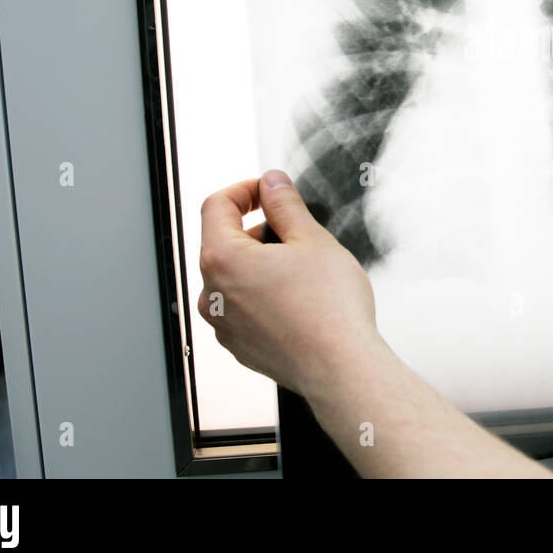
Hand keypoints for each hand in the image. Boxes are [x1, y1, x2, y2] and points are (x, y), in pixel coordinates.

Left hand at [197, 170, 380, 395]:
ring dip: (258, 262)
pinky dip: (262, 294)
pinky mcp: (240, 345)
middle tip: (293, 227)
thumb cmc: (329, 311)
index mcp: (222, 260)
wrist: (340, 368)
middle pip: (222, 242)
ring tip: (300, 267)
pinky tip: (297, 297)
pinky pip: (242, 307)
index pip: (216, 206)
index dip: (244, 189)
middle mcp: (211, 294)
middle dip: (254, 227)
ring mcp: (224, 324)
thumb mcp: (311, 239)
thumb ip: (284, 204)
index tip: (267, 190)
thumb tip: (272, 184)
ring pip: (232, 277)